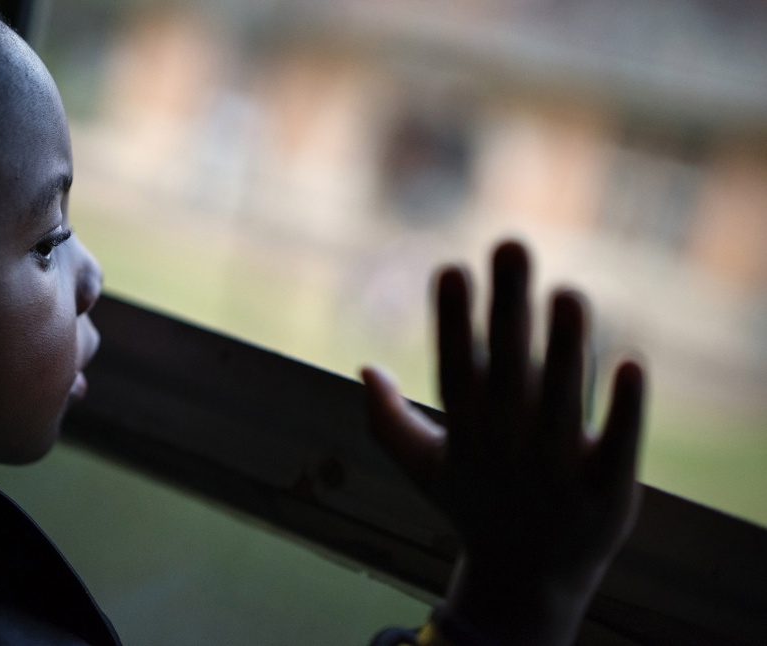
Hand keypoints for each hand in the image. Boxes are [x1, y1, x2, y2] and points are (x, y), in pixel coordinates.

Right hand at [362, 241, 644, 644]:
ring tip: (568, 292)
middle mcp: (508, 447)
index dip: (451, 321)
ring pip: (563, 401)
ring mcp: (558, 471)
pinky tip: (634, 362)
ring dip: (567, 348)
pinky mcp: (608, 491)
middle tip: (511, 245)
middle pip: (509, 371)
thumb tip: (363, 367)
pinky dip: (626, 409)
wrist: (528, 578)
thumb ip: (386, 420)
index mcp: (466, 435)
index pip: (455, 370)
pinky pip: (618, 445)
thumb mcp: (424, 467)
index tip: (449, 269)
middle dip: (508, 309)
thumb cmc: (473, 506)